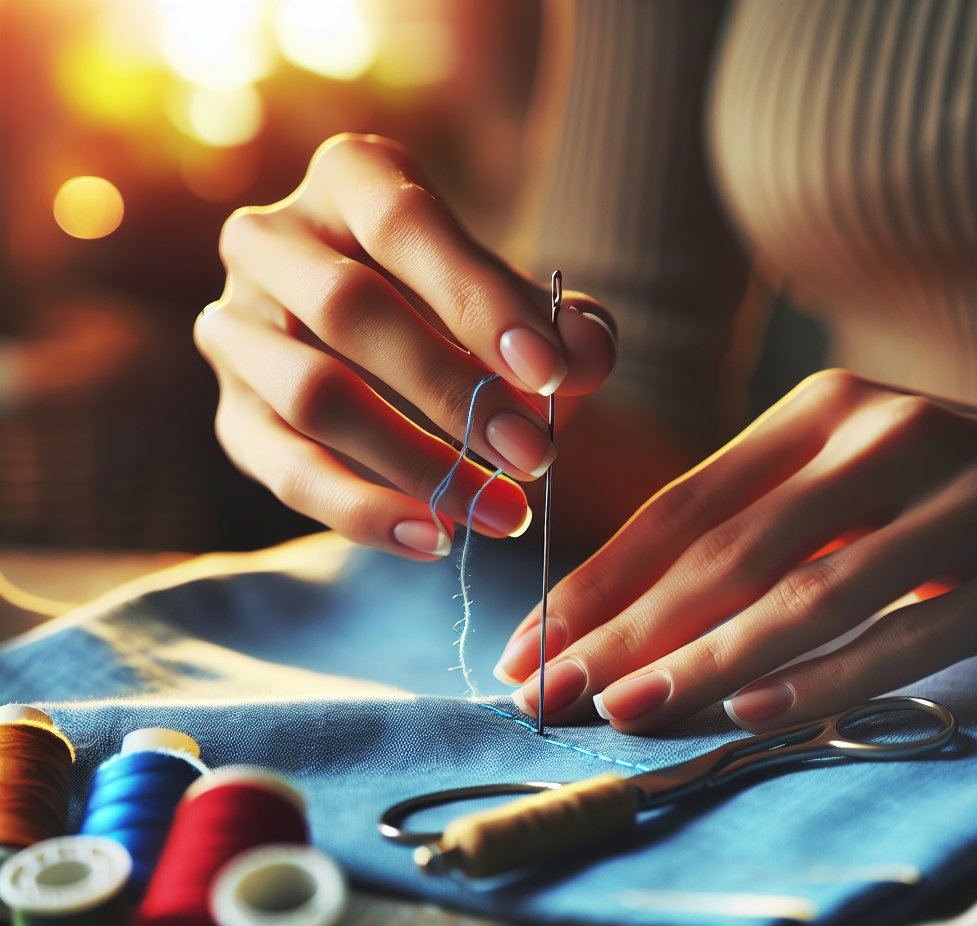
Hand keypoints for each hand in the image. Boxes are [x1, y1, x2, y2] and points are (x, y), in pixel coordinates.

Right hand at [195, 134, 615, 559]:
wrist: (386, 344)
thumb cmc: (458, 308)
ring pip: (313, 395)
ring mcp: (236, 329)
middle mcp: (270, 241)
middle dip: (452, 390)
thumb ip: (558, 323)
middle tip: (534, 456)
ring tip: (502, 510)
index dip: (480, 299)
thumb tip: (588, 357)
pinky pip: (287, 471)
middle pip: (348, 309)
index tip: (552, 373)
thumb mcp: (512, 298)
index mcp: (346, 179)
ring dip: (416, 462)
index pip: (403, 225)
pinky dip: (364, 512)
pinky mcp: (233, 416)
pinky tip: (435, 538)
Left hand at [497, 371, 976, 732]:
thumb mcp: (840, 485)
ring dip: (705, 659)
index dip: (598, 581)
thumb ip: (751, 528)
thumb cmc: (938, 498)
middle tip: (547, 692)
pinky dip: (827, 678)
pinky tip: (753, 713)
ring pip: (805, 592)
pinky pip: (908, 633)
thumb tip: (623, 616)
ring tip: (623, 710)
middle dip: (624, 630)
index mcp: (818, 414)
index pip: (679, 507)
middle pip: (724, 550)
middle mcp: (882, 435)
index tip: (531, 644)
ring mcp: (960, 498)